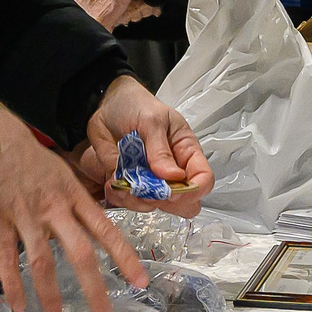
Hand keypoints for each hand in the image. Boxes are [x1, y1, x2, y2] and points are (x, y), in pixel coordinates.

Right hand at [0, 99, 150, 311]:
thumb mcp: (64, 171)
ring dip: (50, 296)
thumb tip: (94, 223)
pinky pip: (7, 259)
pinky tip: (18, 305)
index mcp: (74, 197)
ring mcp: (26, 218)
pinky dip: (12, 284)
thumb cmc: (29, 156)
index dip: (125, 258)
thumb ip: (78, 200)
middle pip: (80, 254)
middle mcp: (54, 211)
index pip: (106, 231)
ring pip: (42, 263)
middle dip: (94, 288)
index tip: (140, 281)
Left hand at [76, 74, 214, 218]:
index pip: (204, 180)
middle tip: (146, 188)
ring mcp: (150, 180)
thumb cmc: (137, 105)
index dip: (192, 191)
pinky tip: (112, 183)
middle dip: (164, 202)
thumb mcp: (151, 120)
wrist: (108, 105)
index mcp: (186, 152)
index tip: (171, 191)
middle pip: (182, 203)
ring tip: (123, 183)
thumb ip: (160, 149)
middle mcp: (171, 171)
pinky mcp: (129, 183)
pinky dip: (119, 197)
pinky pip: (127, 201)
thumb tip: (173, 176)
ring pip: (153, 205)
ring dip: (137, 200)